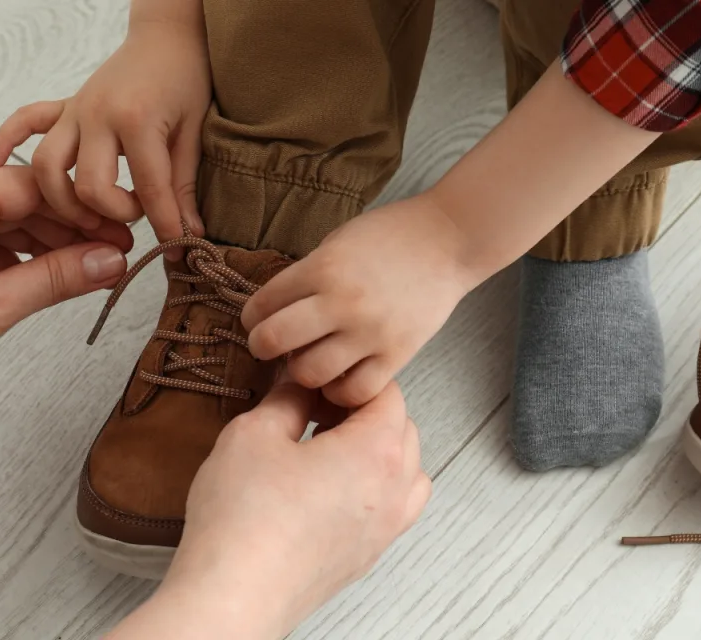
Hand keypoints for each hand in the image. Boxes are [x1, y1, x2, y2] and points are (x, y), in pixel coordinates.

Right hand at [0, 13, 210, 259]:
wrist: (167, 37)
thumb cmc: (185, 80)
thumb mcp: (193, 134)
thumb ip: (183, 186)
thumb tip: (188, 236)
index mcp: (136, 121)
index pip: (147, 189)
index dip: (165, 226)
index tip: (175, 248)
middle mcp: (96, 116)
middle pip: (86, 186)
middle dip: (111, 214)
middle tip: (134, 218)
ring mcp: (75, 111)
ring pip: (46, 165)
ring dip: (63, 200)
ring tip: (87, 217)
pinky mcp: (64, 106)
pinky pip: (24, 121)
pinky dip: (3, 141)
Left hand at [0, 167, 133, 418]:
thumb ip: (55, 279)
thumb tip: (107, 262)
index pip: (38, 186)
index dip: (85, 212)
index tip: (120, 237)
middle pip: (21, 202)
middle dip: (68, 230)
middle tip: (112, 258)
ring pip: (1, 224)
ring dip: (43, 247)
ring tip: (83, 273)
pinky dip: (12, 260)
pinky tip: (36, 282)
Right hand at [107, 379, 429, 639]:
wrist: (234, 594)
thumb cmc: (244, 522)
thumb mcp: (255, 433)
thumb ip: (287, 398)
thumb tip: (299, 383)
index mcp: (377, 451)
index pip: (386, 391)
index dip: (347, 378)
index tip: (314, 379)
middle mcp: (394, 491)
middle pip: (401, 428)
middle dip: (362, 410)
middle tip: (313, 407)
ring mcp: (384, 529)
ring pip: (405, 472)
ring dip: (375, 450)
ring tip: (324, 448)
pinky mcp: (365, 556)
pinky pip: (390, 509)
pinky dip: (372, 488)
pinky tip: (326, 488)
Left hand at [241, 195, 477, 406]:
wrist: (449, 240)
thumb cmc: (391, 235)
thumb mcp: (337, 242)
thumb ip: (307, 276)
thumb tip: (277, 311)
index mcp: (321, 268)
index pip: (261, 304)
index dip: (251, 317)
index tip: (257, 321)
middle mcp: (341, 302)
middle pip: (273, 342)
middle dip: (263, 347)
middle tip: (273, 346)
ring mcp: (370, 332)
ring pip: (310, 374)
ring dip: (302, 371)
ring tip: (311, 361)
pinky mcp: (397, 355)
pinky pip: (355, 391)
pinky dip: (341, 391)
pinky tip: (341, 377)